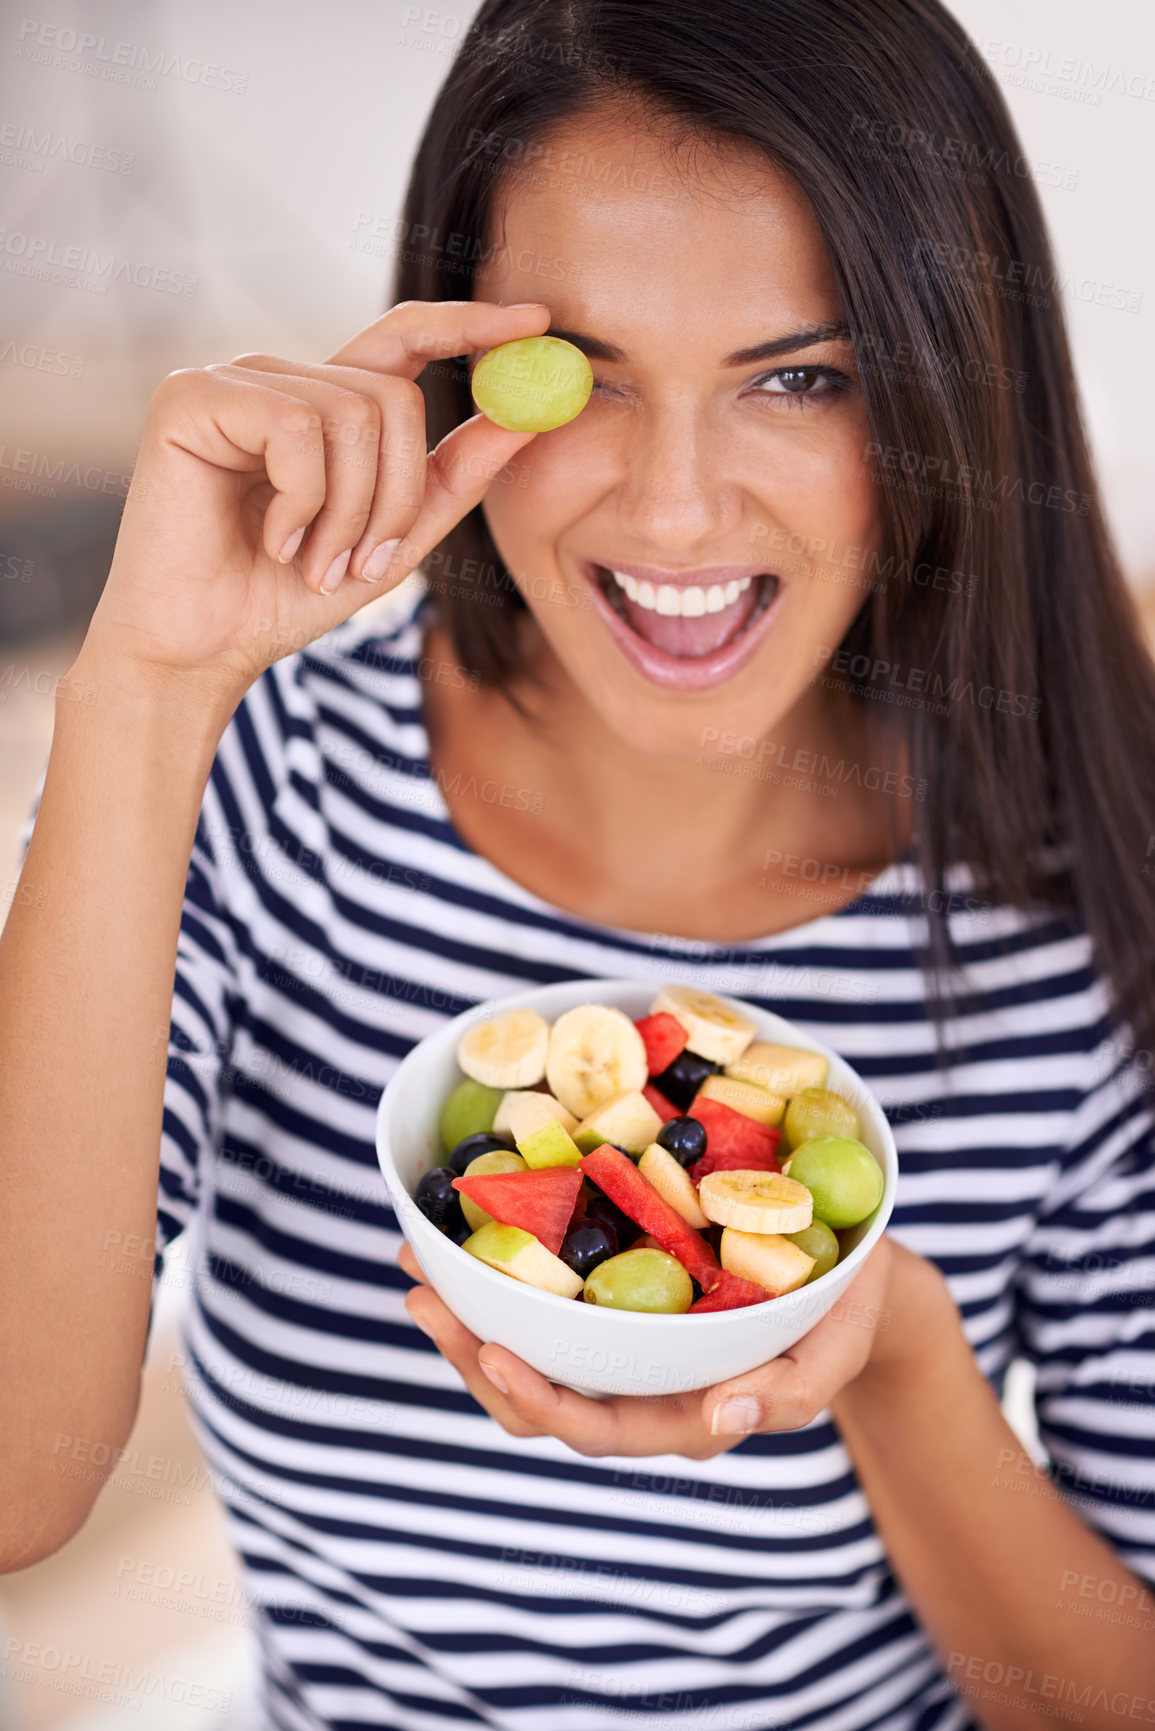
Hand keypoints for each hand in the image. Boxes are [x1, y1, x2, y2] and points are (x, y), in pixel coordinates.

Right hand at [75, 299, 552, 711]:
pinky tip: (270, 540)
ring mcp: (233, 382)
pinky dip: (303, 502)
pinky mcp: (192, 398)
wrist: (201, 651)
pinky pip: (297, 428)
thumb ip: (454, 477)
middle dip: (398, 496)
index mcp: (325, 406)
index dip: (471, 325)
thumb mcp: (394, 540)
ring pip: (354, 415)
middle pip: (396, 396)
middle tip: (367, 563)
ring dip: (350, 513)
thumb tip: (527, 417)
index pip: (406, 339)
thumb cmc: (282, 599)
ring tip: (310, 559)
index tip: (539, 323)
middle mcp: (280, 380)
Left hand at [399, 1236, 948, 1459]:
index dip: (536, 1397)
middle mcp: (643, 1390)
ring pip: (531, 1356)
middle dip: (471, 1353)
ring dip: (468, 1315)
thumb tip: (726, 1415)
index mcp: (687, 1413)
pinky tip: (462, 1238)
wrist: (853, 1274)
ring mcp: (626, 1349)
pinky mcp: (619, 1305)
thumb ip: (793, 1391)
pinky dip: (501, 1279)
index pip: (596, 1427)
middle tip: (420, 1293)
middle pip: (539, 1398)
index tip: (487, 1345)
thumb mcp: (838, 1347)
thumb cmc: (845, 1313)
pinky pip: (549, 1308)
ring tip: (417, 1262)